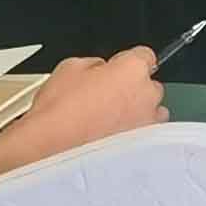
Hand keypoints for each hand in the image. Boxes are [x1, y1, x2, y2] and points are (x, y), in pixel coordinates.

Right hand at [3, 47, 170, 163]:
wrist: (52, 149)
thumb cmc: (59, 113)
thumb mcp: (69, 68)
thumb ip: (94, 64)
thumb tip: (99, 69)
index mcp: (132, 69)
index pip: (144, 55)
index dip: (127, 62)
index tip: (119, 69)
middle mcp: (147, 95)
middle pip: (149, 85)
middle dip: (132, 89)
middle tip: (107, 98)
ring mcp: (148, 122)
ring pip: (152, 112)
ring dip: (137, 113)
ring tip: (110, 122)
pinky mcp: (145, 147)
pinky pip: (147, 135)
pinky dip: (135, 136)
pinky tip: (113, 138)